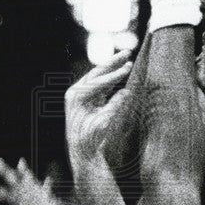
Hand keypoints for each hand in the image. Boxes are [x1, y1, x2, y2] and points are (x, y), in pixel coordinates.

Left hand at [65, 52, 131, 167]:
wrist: (82, 150)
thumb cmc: (91, 137)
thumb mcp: (105, 121)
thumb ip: (115, 105)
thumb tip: (127, 91)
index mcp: (77, 96)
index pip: (98, 81)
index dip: (115, 74)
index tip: (129, 67)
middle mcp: (76, 92)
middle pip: (97, 73)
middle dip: (113, 63)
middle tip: (127, 53)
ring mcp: (80, 94)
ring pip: (98, 77)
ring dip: (112, 69)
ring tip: (126, 59)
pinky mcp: (86, 98)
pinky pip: (100, 84)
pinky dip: (110, 79)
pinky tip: (121, 73)